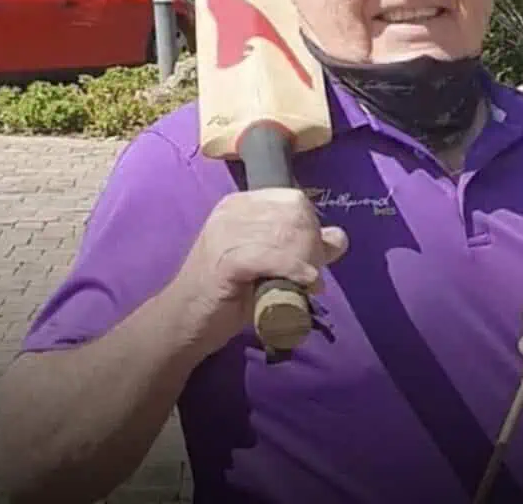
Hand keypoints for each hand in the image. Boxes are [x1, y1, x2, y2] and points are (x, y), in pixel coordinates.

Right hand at [162, 187, 348, 356]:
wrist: (183, 321)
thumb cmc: (229, 292)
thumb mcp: (270, 263)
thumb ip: (302, 247)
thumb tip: (339, 237)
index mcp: (241, 204)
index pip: (294, 200)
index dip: (312, 226)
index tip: (315, 255)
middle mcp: (232, 211)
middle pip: (294, 215)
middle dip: (312, 245)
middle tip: (314, 274)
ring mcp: (225, 234)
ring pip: (286, 236)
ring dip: (307, 261)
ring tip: (309, 284)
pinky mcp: (224, 260)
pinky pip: (270, 257)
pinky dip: (294, 270)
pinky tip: (306, 283)